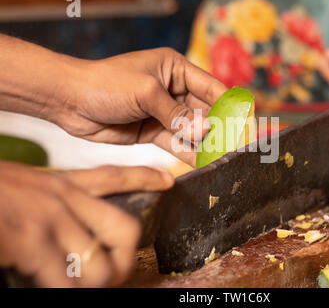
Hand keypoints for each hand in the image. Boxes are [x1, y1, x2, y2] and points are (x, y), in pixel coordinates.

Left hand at [0, 36, 226, 166]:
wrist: (71, 101)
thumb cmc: (107, 84)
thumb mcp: (147, 94)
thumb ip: (178, 114)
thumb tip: (208, 129)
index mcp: (175, 68)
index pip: (209, 86)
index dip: (227, 103)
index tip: (244, 120)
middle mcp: (172, 90)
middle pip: (203, 111)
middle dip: (217, 128)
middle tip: (232, 146)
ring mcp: (163, 112)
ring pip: (191, 129)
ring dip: (204, 143)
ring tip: (221, 157)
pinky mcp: (152, 131)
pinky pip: (176, 142)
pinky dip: (188, 152)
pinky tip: (202, 162)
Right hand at [0, 161, 173, 286]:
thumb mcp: (24, 187)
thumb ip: (53, 202)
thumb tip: (73, 234)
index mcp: (61, 182)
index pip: (114, 176)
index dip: (145, 178)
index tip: (167, 181)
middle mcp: (62, 197)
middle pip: (124, 226)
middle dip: (127, 257)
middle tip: (117, 274)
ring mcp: (47, 217)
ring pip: (98, 260)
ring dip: (96, 283)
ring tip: (84, 288)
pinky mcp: (27, 239)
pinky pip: (63, 277)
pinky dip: (64, 290)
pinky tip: (52, 287)